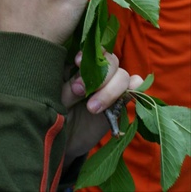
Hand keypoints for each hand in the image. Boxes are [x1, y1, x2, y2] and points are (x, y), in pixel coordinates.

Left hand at [61, 51, 142, 168]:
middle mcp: (97, 71)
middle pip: (110, 60)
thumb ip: (69, 90)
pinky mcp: (120, 101)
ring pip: (122, 75)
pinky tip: (125, 98)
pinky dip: (135, 88)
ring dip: (110, 90)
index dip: (88, 54)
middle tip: (80, 91)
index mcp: (78, 65)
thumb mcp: (56, 101)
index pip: (91, 50)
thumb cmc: (54, 115)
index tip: (77, 63)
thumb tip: (83, 87)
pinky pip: (135, 87)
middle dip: (99, 76)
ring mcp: (110, 85)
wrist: (63, 141)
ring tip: (92, 108)